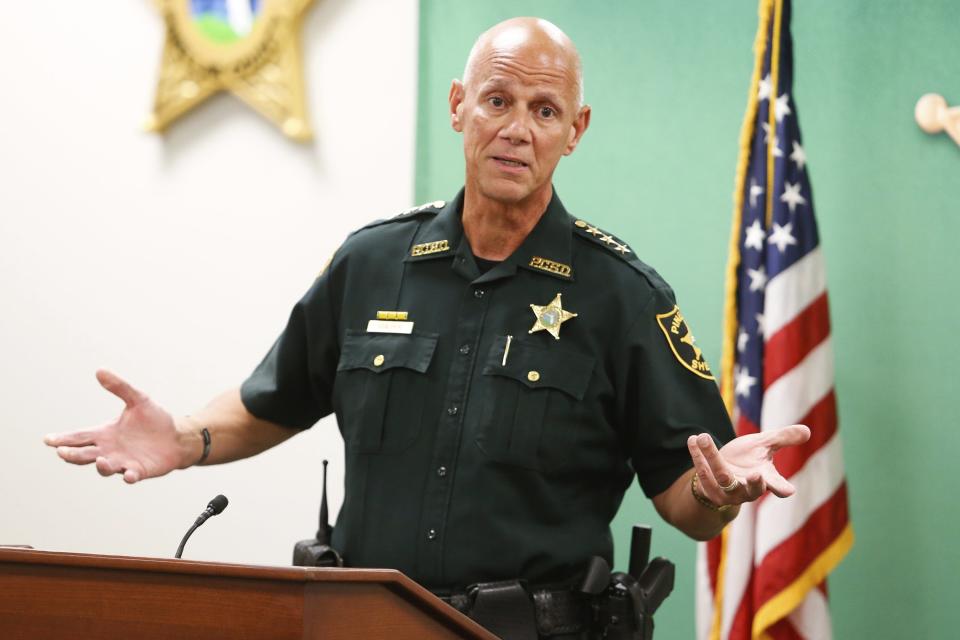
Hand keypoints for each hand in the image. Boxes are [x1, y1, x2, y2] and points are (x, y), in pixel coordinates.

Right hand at [44, 369, 192, 483]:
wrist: (176, 437)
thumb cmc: (154, 419)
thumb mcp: (138, 400)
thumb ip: (120, 387)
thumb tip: (100, 370)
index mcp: (105, 434)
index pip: (79, 437)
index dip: (63, 439)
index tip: (48, 439)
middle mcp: (109, 450)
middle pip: (85, 455)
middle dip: (72, 455)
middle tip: (61, 452)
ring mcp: (123, 462)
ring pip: (105, 468)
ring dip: (101, 466)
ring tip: (100, 460)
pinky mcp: (139, 471)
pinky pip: (130, 476)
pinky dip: (128, 477)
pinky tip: (128, 475)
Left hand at [687, 424, 810, 507]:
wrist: (722, 475)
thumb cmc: (748, 459)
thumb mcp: (763, 446)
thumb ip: (782, 438)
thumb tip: (808, 430)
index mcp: (764, 480)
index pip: (776, 485)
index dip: (782, 488)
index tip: (789, 491)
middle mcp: (747, 490)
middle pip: (751, 490)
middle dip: (754, 484)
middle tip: (757, 475)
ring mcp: (727, 493)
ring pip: (721, 476)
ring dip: (711, 456)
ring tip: (703, 436)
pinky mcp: (709, 490)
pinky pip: (702, 473)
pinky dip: (697, 455)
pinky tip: (692, 439)